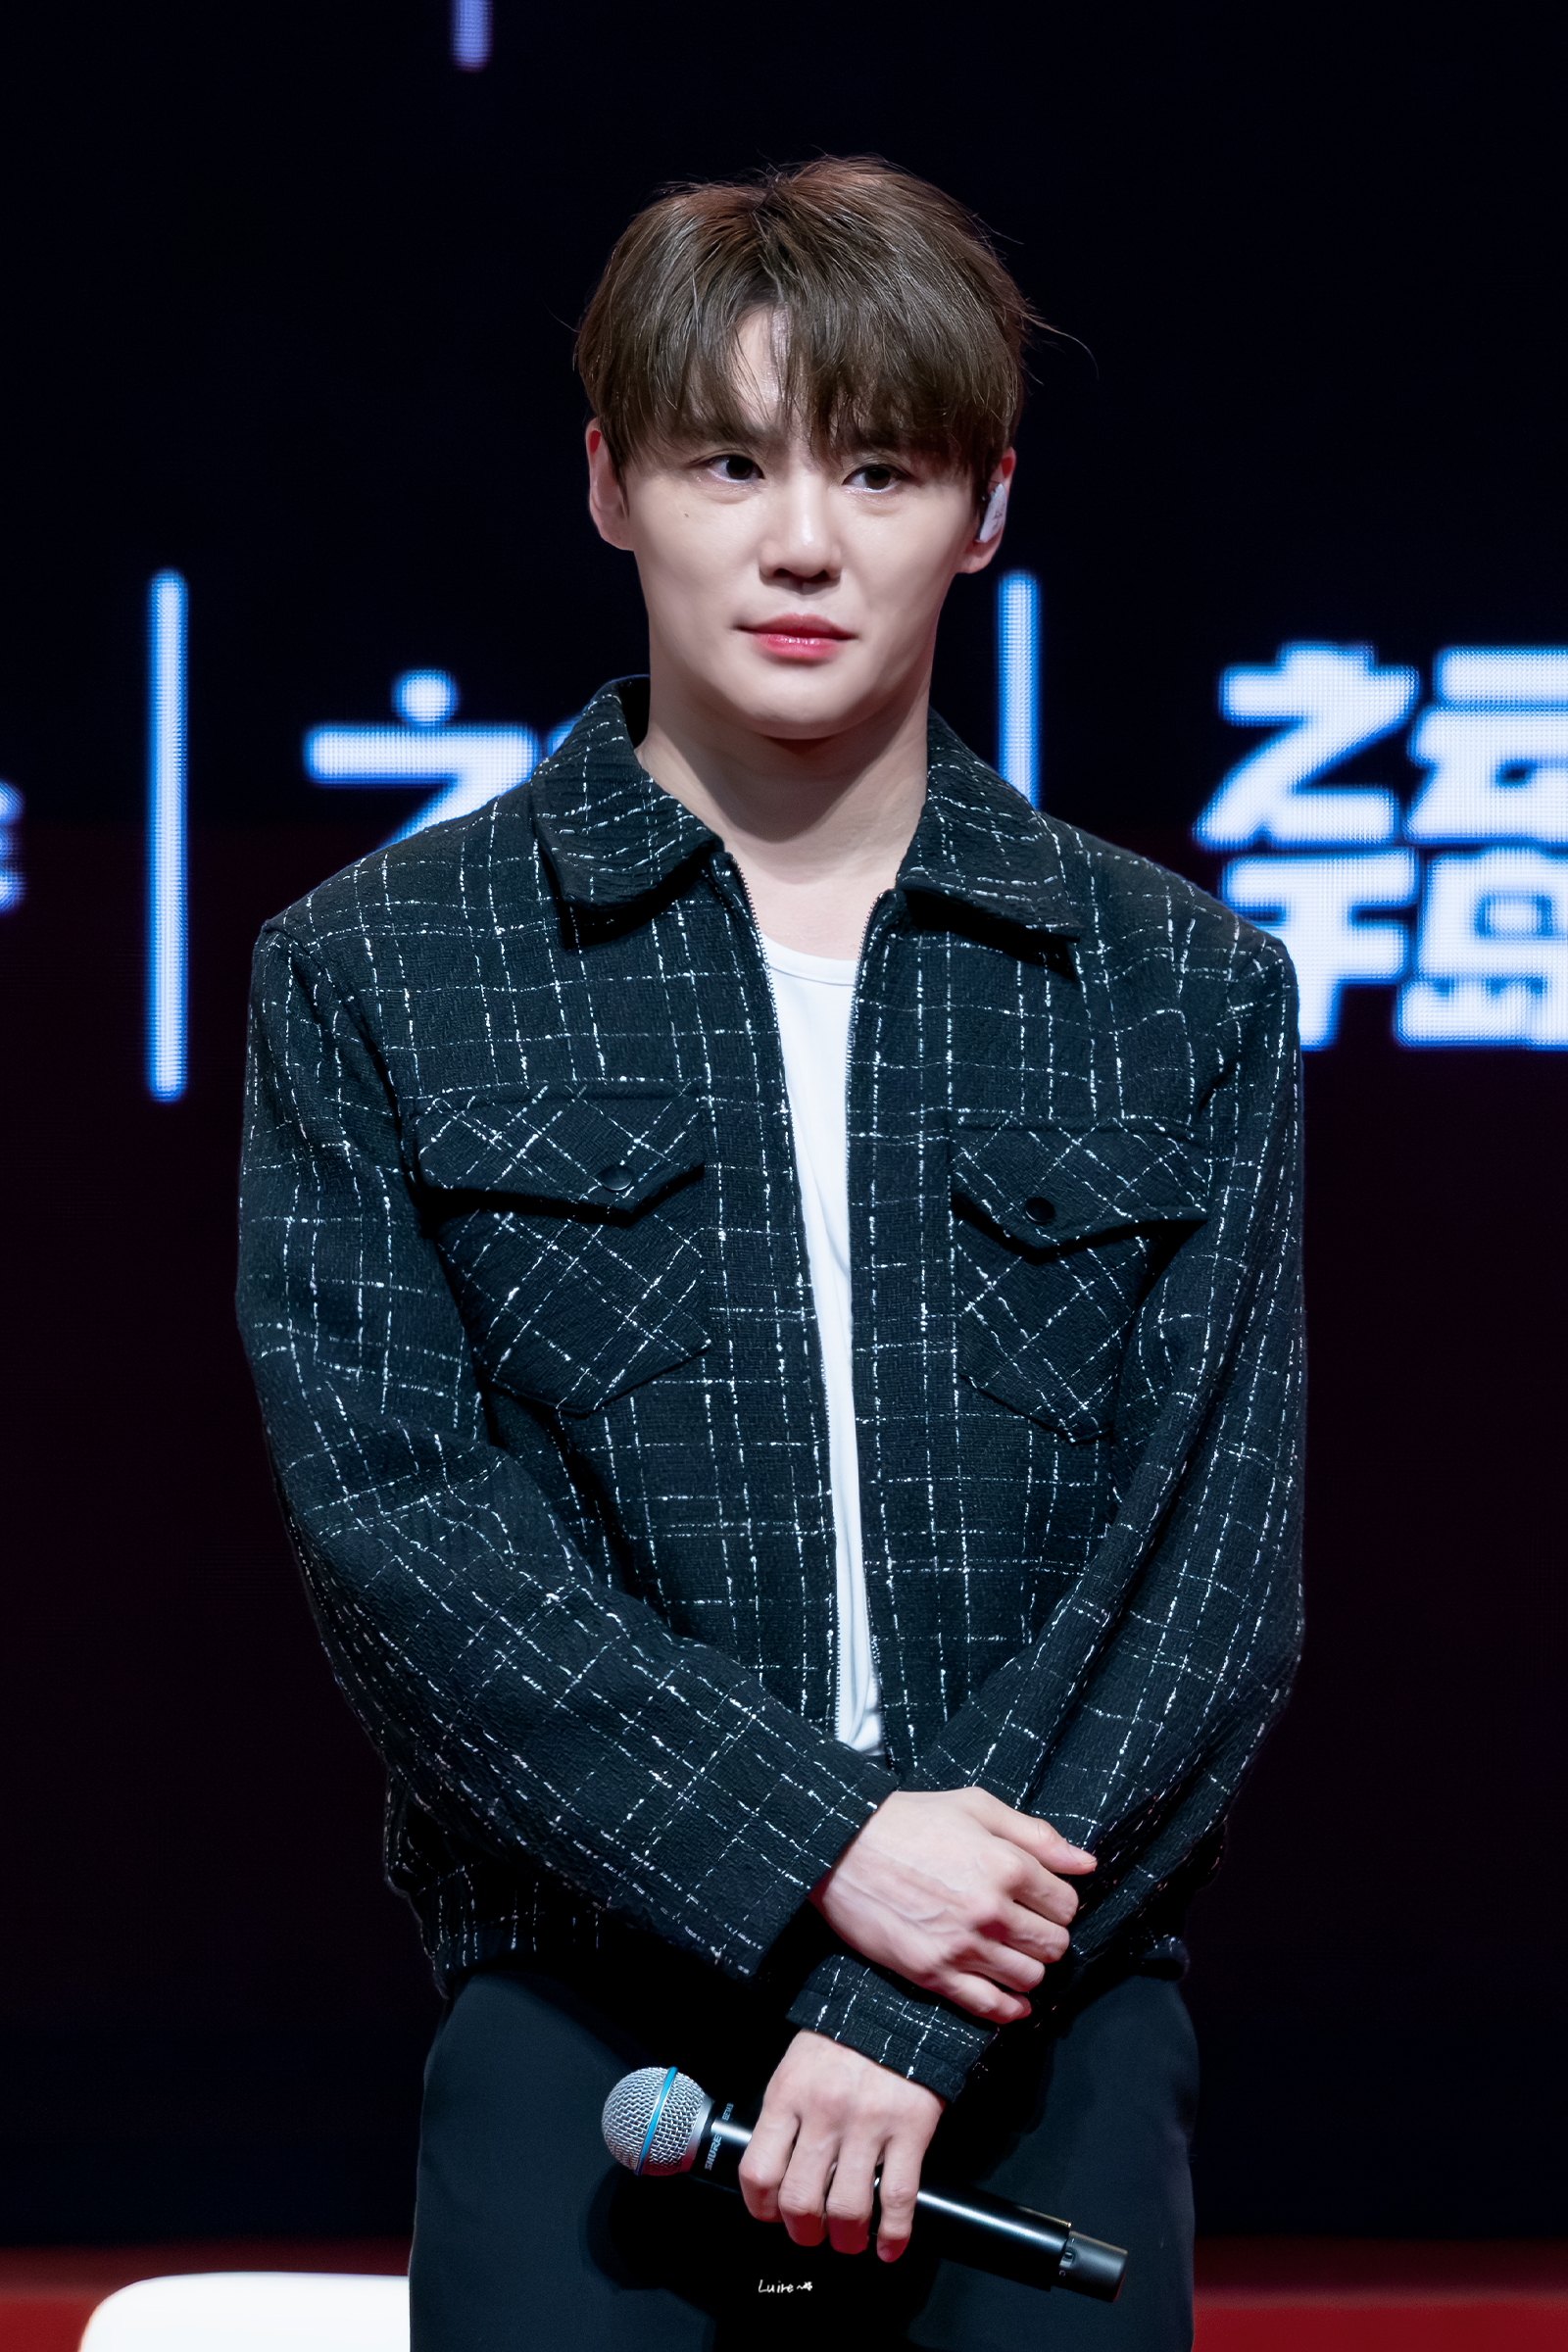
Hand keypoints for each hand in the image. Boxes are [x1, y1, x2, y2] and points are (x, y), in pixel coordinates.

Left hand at [738, 2030, 942, 2261]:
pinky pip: (898, 2198)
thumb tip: (777, 2172)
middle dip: (804, 2232)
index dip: (762, 2209)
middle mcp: (824, 2111)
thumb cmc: (842, 2037)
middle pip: (800, 2201)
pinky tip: (887, 2245)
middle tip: (812, 2232)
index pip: (758, 2172)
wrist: (896, 2001)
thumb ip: (785, 2116)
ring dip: (845, 2239)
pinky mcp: (910, 2128)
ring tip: (848, 2239)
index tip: (772, 2215)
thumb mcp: (796, 2066)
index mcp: (788, 2094)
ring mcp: (868, 2122)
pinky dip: (892, 2236)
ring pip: (847, 2209)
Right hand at [810, 1787, 1095, 2024]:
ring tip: (1010, 1951)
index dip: (1058, 1902)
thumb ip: (1036, 1835)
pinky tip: (1010, 1997)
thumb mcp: (976, 1807)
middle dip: (1047, 1936)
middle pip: (1055, 1946)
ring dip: (1028, 1968)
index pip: (1067, 1905)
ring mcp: (962, 1947)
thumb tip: (1086, 1863)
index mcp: (1007, 1865)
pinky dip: (1009, 2009)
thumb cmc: (909, 1820)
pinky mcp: (934, 1974)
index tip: (1041, 1898)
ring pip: (1030, 1979)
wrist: (841, 1846)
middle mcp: (991, 1911)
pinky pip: (990, 2008)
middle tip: (1026, 1925)